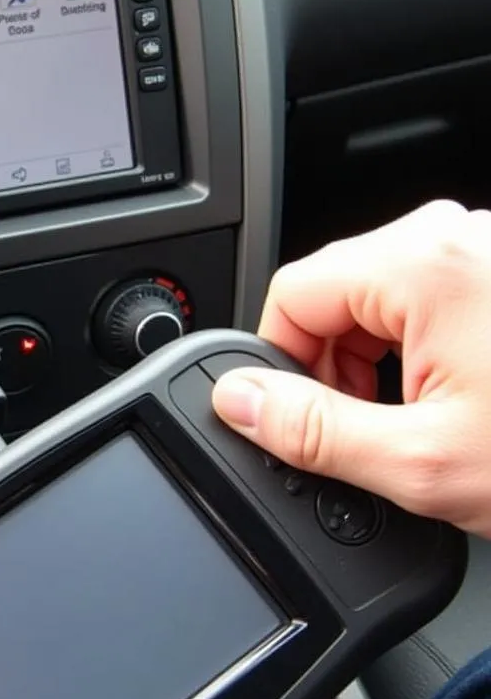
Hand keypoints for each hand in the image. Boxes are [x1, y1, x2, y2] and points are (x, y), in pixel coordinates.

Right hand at [211, 199, 490, 535]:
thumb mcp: (425, 461)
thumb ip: (312, 430)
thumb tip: (238, 402)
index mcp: (426, 263)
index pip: (292, 292)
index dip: (276, 364)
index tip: (296, 418)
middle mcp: (460, 237)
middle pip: (336, 293)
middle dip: (332, 368)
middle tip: (366, 435)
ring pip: (382, 299)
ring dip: (377, 365)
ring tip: (423, 426)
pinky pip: (430, 300)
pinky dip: (421, 352)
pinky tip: (458, 402)